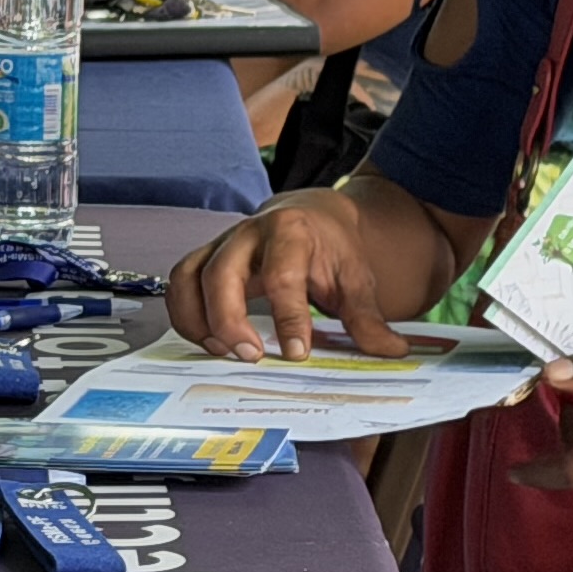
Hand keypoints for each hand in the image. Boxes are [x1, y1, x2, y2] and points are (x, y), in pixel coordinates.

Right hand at [168, 193, 409, 361]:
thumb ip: (368, 317)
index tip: (297, 352)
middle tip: (250, 357)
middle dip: (229, 319)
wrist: (311, 214)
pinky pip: (180, 284)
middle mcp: (248, 233)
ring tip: (222, 352)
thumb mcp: (356, 278)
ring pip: (189, 276)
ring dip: (198, 320)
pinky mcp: (205, 258)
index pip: (283, 276)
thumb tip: (392, 350)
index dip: (288, 317)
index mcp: (291, 232)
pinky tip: (209, 342)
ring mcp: (221, 244)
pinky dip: (186, 316)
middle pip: (221, 273)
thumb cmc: (331, 248)